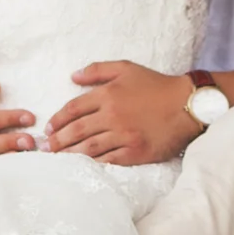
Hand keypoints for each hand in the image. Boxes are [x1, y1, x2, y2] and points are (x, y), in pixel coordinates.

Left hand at [46, 62, 198, 165]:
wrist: (187, 105)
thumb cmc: (156, 85)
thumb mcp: (126, 68)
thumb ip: (98, 70)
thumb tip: (73, 76)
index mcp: (108, 94)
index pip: (73, 109)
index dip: (57, 119)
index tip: (49, 127)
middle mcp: (112, 116)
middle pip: (77, 131)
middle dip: (58, 140)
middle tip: (46, 147)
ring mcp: (124, 136)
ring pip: (89, 148)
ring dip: (70, 154)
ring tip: (57, 159)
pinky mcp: (135, 152)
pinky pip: (109, 160)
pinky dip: (93, 164)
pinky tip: (83, 166)